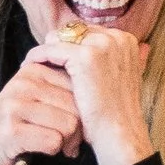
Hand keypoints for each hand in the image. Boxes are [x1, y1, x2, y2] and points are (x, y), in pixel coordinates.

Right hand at [0, 58, 83, 164]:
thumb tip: (96, 84)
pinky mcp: (10, 131)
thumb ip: (56, 87)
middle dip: (78, 129)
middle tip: (67, 141)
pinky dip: (52, 151)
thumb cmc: (9, 128)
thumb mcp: (30, 98)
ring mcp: (14, 106)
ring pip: (69, 124)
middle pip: (77, 106)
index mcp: (31, 70)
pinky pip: (53, 141)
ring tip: (57, 146)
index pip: (79, 85)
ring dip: (67, 142)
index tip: (71, 123)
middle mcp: (22, 84)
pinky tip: (41, 150)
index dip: (82, 108)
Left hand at [35, 27, 152, 164]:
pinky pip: (50, 49)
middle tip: (41, 59)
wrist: (118, 133)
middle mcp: (116, 37)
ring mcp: (101, 46)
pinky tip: (28, 67)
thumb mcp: (123, 78)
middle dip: (57, 44)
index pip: (88, 32)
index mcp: (126, 40)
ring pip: (60, 37)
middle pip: (73, 31)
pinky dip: (37, 56)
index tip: (56, 56)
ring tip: (32, 64)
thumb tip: (136, 48)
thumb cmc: (116, 112)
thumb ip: (118, 60)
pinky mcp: (84, 57)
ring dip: (45, 49)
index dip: (70, 44)